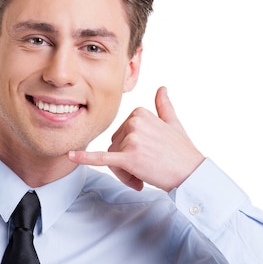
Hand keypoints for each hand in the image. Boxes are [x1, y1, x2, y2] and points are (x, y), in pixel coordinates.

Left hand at [68, 87, 204, 191]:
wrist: (191, 174)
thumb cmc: (182, 151)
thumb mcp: (173, 123)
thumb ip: (163, 106)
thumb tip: (162, 88)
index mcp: (139, 112)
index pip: (120, 133)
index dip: (129, 149)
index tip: (146, 156)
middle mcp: (134, 122)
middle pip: (114, 146)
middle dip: (125, 162)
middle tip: (147, 169)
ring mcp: (132, 139)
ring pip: (113, 159)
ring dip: (125, 172)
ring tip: (145, 175)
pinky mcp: (129, 157)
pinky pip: (102, 158)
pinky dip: (85, 158)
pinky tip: (71, 156)